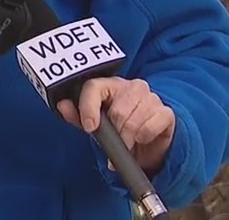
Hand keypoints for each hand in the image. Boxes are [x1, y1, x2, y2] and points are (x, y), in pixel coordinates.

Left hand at [56, 77, 175, 175]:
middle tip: (114, 141)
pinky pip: (150, 127)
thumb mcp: (95, 124)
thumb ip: (77, 116)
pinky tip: (143, 139)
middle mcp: (132, 86)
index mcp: (111, 85)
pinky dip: (144, 138)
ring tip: (127, 143)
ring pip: (133, 122)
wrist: (149, 141)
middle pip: (116, 111)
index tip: (90, 127)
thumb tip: (62, 105)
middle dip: (114, 133)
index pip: (94, 87)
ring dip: (128, 139)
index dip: (89, 108)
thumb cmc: (118, 128)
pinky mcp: (166, 112)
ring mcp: (151, 97)